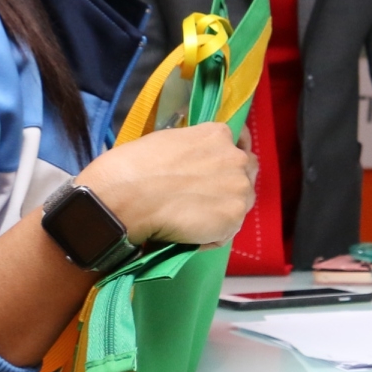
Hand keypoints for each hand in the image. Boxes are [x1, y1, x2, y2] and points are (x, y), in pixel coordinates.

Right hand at [80, 122, 255, 246]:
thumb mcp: (170, 141)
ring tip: (191, 220)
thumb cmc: (135, 166)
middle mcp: (236, 158)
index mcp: (218, 134)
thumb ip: (195, 150)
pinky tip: (188, 234)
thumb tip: (196, 165)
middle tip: (201, 200)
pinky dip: (210, 237)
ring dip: (221, 212)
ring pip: (240, 203)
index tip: (215, 174)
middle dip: (228, 186)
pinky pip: (227, 231)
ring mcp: (239, 187)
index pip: (237, 147)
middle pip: (245, 175)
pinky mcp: (234, 216)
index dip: (226, 163)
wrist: (127, 196)